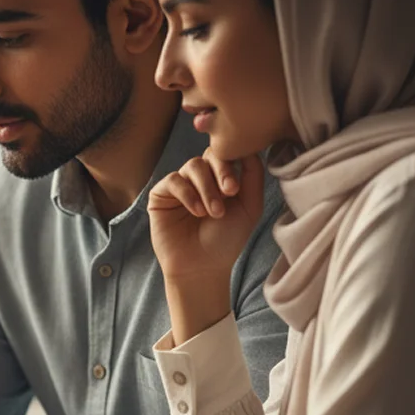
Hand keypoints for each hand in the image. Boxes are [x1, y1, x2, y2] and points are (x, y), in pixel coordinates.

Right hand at [148, 149, 264, 282]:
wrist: (202, 267)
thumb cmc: (226, 240)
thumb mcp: (249, 207)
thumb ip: (253, 175)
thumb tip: (249, 147)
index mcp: (220, 178)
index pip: (225, 154)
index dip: (232, 163)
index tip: (236, 189)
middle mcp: (200, 179)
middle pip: (209, 154)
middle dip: (221, 171)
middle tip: (230, 193)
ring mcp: (180, 186)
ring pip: (192, 165)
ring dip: (206, 188)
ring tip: (213, 212)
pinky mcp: (161, 195)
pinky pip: (173, 180)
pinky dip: (187, 194)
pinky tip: (196, 212)